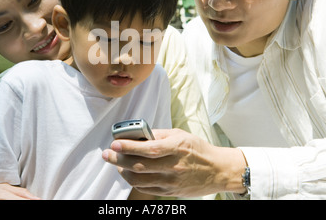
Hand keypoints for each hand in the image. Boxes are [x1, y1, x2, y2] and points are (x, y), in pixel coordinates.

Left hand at [102, 128, 246, 196]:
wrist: (218, 170)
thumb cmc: (198, 149)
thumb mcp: (181, 135)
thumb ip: (159, 134)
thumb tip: (138, 133)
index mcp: (176, 147)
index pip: (148, 148)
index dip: (129, 146)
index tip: (115, 143)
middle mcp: (173, 166)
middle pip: (139, 165)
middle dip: (118, 159)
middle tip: (107, 154)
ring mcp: (171, 181)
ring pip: (139, 179)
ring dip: (123, 171)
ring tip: (117, 164)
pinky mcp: (170, 191)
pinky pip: (146, 188)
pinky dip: (134, 181)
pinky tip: (129, 173)